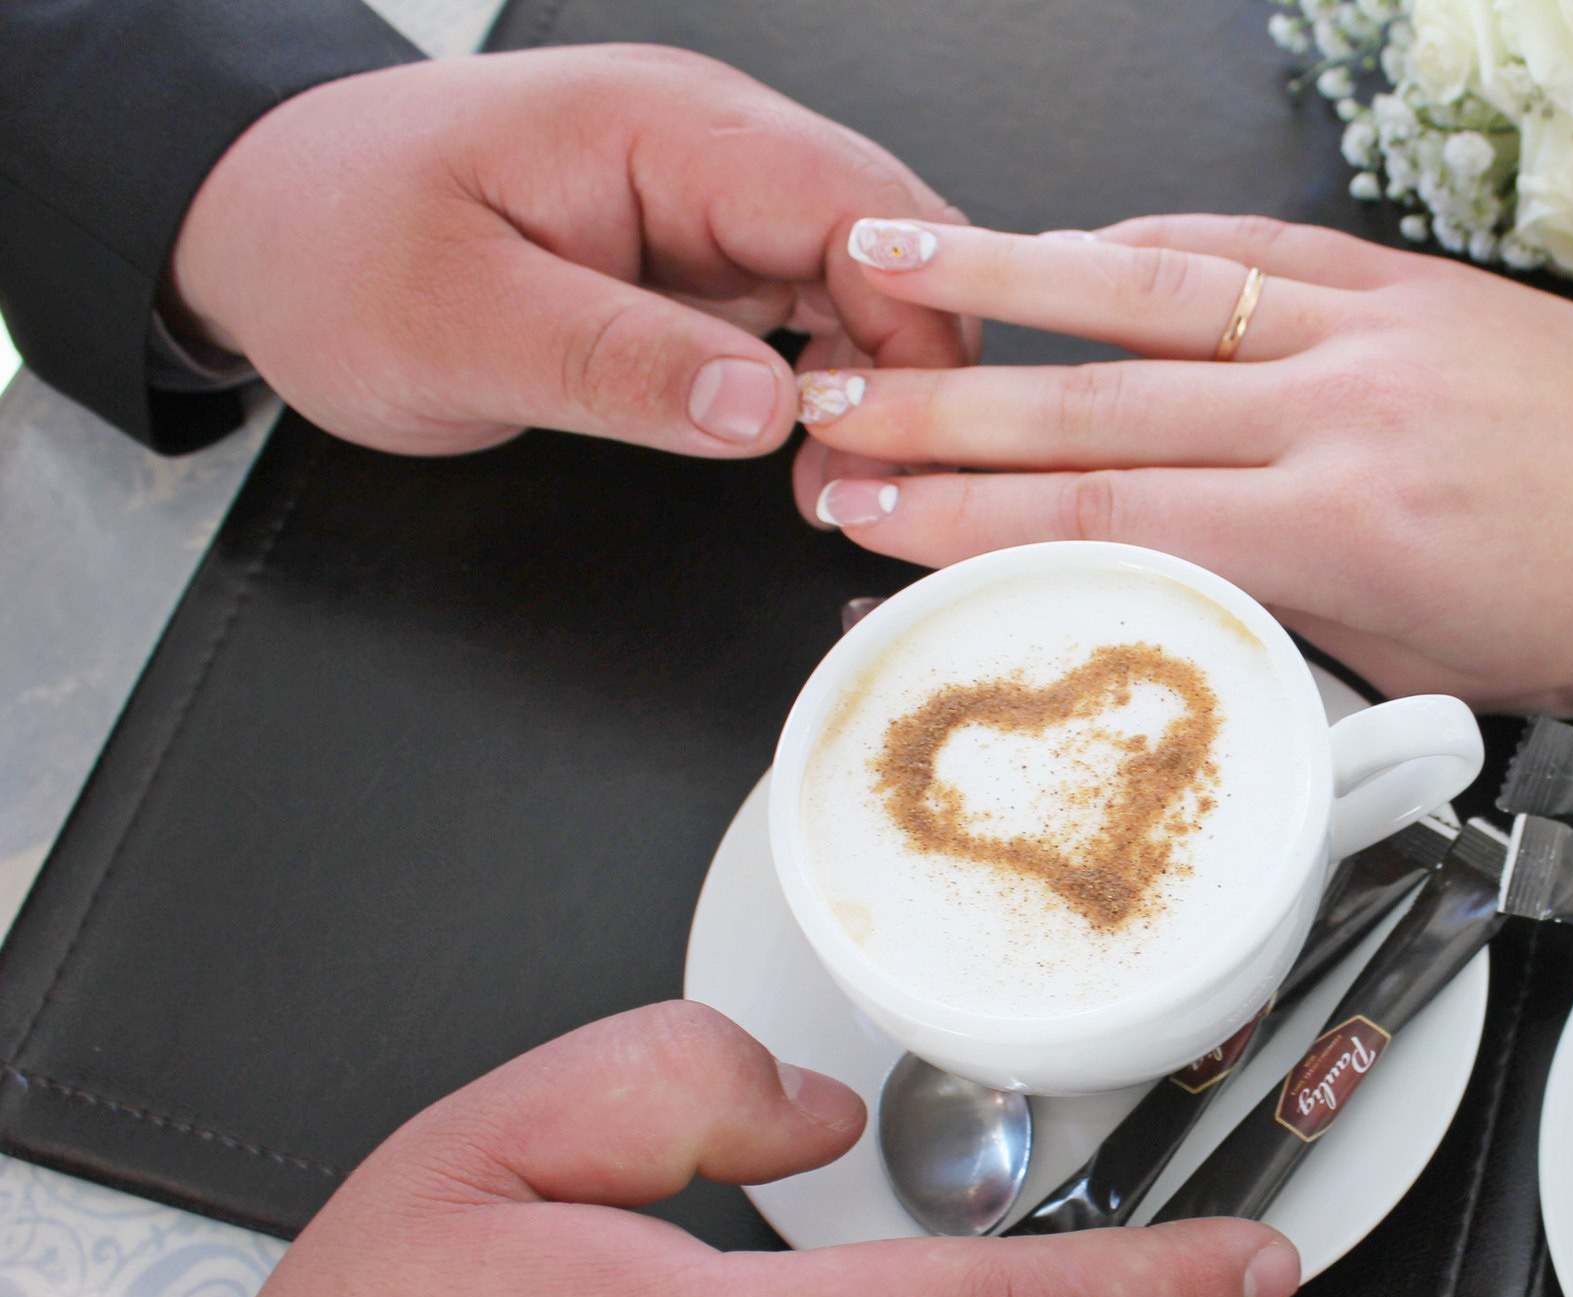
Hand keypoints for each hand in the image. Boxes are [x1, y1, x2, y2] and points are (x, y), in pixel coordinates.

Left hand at [167, 47, 974, 457]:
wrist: (254, 218)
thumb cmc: (331, 247)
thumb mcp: (456, 327)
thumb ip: (618, 366)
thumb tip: (768, 413)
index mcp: (661, 129)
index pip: (856, 207)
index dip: (914, 322)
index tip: (905, 440)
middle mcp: (706, 145)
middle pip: (892, 244)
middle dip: (916, 368)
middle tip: (883, 488)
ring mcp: (709, 197)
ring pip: (867, 284)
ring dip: (880, 387)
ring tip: (840, 489)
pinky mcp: (699, 250)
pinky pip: (813, 307)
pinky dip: (834, 387)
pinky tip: (812, 457)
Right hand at [797, 216, 1572, 714]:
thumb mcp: (1440, 673)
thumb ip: (1292, 630)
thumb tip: (1173, 607)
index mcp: (1351, 536)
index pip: (1111, 521)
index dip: (967, 521)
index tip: (865, 514)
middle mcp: (1345, 416)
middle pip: (1094, 407)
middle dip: (938, 409)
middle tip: (821, 410)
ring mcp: (1372, 332)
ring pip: (1150, 298)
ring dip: (1003, 280)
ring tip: (882, 264)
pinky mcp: (1406, 282)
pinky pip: (1250, 250)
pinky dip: (1147, 246)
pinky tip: (1070, 247)